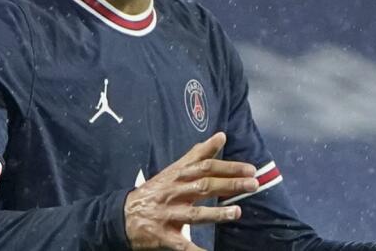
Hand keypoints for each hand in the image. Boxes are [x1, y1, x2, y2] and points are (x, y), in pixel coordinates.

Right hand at [124, 132, 257, 250]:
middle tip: (252, 185)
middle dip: (229, 185)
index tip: (249, 168)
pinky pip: (182, 244)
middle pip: (203, 187)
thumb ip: (198, 154)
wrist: (123, 215)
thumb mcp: (175, 170)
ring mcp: (168, 215)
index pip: (205, 167)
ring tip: (237, 212)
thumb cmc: (155, 191)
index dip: (228, 167)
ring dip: (216, 214)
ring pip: (194, 214)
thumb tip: (221, 136)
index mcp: (178, 177)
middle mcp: (173, 193)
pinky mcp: (163, 236)